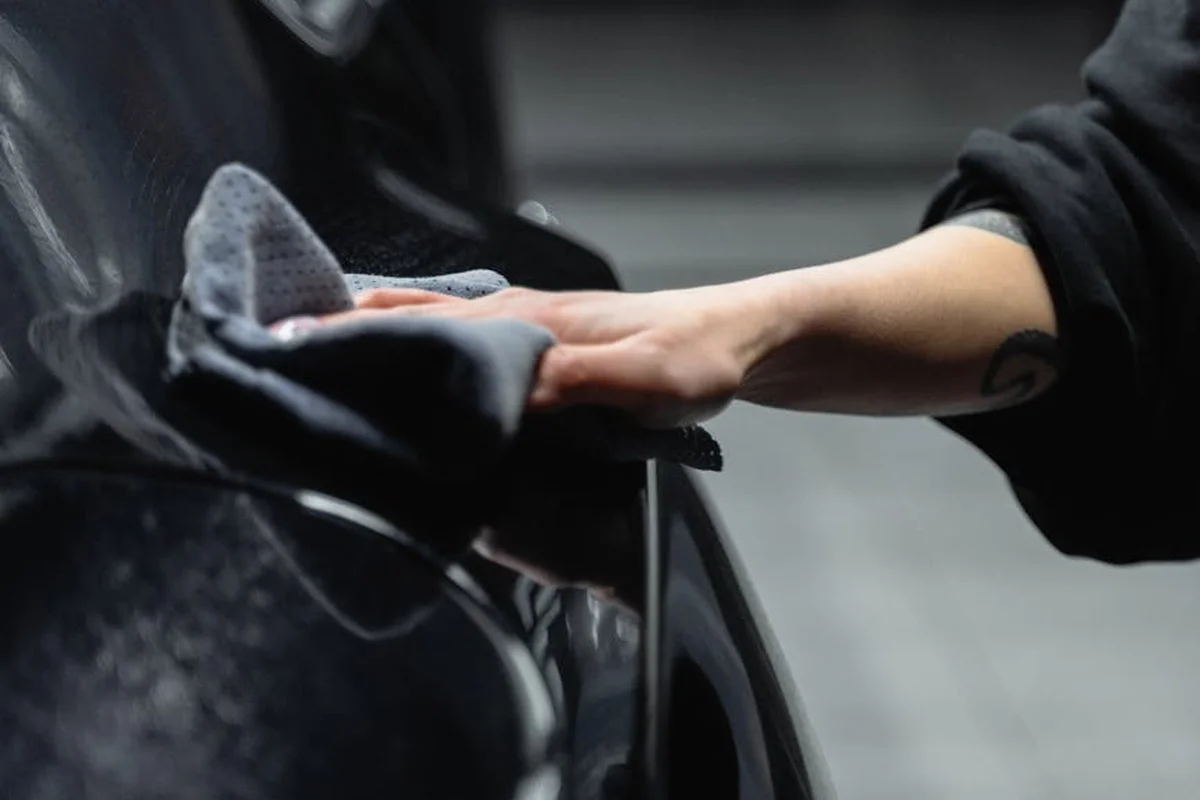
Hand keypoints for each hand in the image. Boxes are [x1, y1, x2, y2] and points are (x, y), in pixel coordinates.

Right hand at [318, 282, 784, 427]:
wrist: (740, 339)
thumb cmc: (698, 357)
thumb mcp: (647, 379)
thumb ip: (576, 384)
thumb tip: (497, 395)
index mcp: (526, 323)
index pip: (421, 324)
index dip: (354, 337)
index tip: (290, 352)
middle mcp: (513, 319)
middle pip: (407, 316)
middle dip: (341, 333)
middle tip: (275, 358)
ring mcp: (523, 330)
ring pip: (426, 324)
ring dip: (370, 337)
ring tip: (310, 364)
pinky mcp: (538, 350)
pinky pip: (458, 343)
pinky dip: (413, 347)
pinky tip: (399, 375)